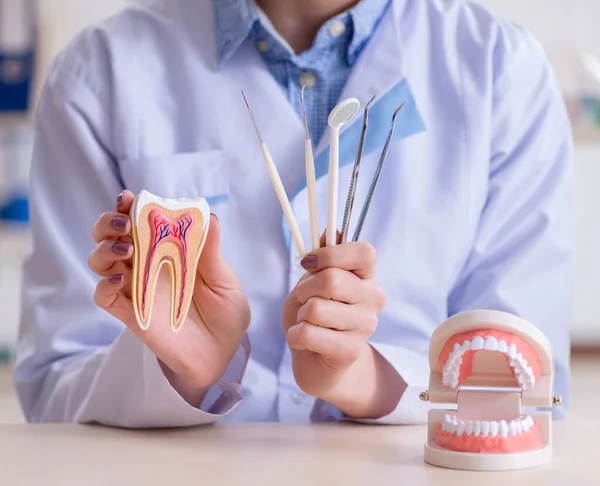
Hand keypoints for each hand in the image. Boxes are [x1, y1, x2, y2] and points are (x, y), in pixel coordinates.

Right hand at [88, 190, 250, 405]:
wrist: (222, 354)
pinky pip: (104, 296)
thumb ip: (211, 252)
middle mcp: (147, 266)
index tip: (129, 198)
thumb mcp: (224, 281)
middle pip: (111, 237)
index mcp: (168, 251)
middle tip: (122, 222)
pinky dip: (103, 285)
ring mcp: (136, 289)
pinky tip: (120, 280)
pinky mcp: (131, 314)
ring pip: (101, 262)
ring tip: (125, 249)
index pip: (141, 222)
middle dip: (107, 223)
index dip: (130, 207)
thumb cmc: (226, 314)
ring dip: (104, 249)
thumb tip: (210, 216)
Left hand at [282, 236, 404, 418]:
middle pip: (331, 280)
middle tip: (305, 300)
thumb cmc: (316, 316)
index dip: (331, 254)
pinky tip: (305, 340)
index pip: (364, 252)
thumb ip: (324, 257)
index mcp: (366, 276)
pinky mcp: (350, 351)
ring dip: (301, 315)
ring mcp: (365, 326)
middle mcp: (373, 299)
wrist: (318, 361)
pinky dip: (296, 335)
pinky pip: (309, 334)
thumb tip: (332, 231)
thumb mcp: (314, 281)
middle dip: (305, 288)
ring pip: (317, 308)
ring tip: (308, 322)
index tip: (311, 264)